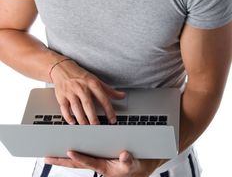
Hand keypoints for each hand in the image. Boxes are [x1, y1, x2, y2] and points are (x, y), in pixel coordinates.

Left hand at [45, 150, 161, 176]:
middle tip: (47, 158)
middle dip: (61, 161)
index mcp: (104, 166)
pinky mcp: (99, 156)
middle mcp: (98, 163)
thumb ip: (128, 161)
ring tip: (51, 155)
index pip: (89, 162)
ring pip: (78, 159)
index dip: (79, 157)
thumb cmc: (136, 166)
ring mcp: (97, 160)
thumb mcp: (134, 164)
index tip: (69, 152)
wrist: (140, 167)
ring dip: (64, 158)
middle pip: (76, 163)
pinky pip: (85, 154)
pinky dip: (74, 153)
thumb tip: (123, 155)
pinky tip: (66, 149)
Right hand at [50, 59, 125, 124]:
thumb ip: (109, 90)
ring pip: (76, 108)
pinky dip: (68, 117)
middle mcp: (81, 88)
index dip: (109, 110)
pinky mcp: (61, 96)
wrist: (62, 68)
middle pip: (88, 104)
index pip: (103, 98)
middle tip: (97, 126)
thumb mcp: (96, 80)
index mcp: (92, 83)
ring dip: (81, 119)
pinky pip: (64, 109)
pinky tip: (73, 122)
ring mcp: (70, 92)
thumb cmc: (81, 76)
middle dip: (93, 117)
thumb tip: (122, 96)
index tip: (112, 120)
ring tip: (86, 126)